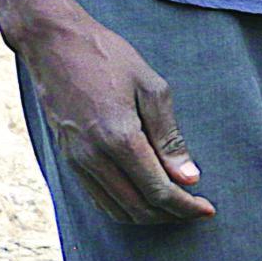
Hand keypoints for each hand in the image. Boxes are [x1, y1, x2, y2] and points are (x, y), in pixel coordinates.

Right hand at [15, 4, 213, 222]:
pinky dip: (124, 206)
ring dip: (148, 216)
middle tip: (196, 210)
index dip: (185, 206)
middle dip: (171, 215)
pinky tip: (145, 197)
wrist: (54, 44)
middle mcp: (92, 156)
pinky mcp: (67, 158)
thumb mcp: (152, 88)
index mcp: (118, 137)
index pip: (157, 189)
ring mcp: (75, 159)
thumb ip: (169, 136)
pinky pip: (97, 196)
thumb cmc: (108, 58)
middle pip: (137, 206)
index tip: (208, 210)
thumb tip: (188, 177)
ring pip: (115, 208)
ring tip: (175, 208)